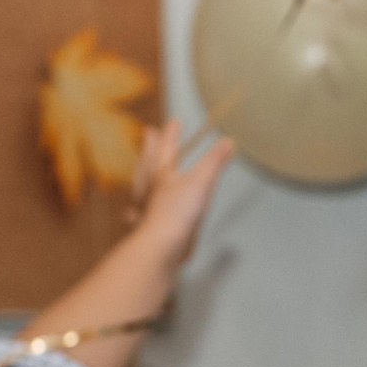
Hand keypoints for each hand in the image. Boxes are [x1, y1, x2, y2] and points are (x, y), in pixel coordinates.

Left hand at [126, 120, 232, 272]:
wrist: (163, 245)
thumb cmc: (178, 212)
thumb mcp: (202, 182)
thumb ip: (215, 161)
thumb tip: (228, 142)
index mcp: (163, 173)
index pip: (168, 147)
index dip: (172, 133)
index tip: (175, 121)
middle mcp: (153, 186)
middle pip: (151, 160)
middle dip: (152, 146)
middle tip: (149, 133)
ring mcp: (149, 204)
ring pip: (142, 182)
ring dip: (143, 170)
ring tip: (141, 164)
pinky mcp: (150, 223)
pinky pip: (141, 206)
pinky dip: (140, 202)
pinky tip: (137, 208)